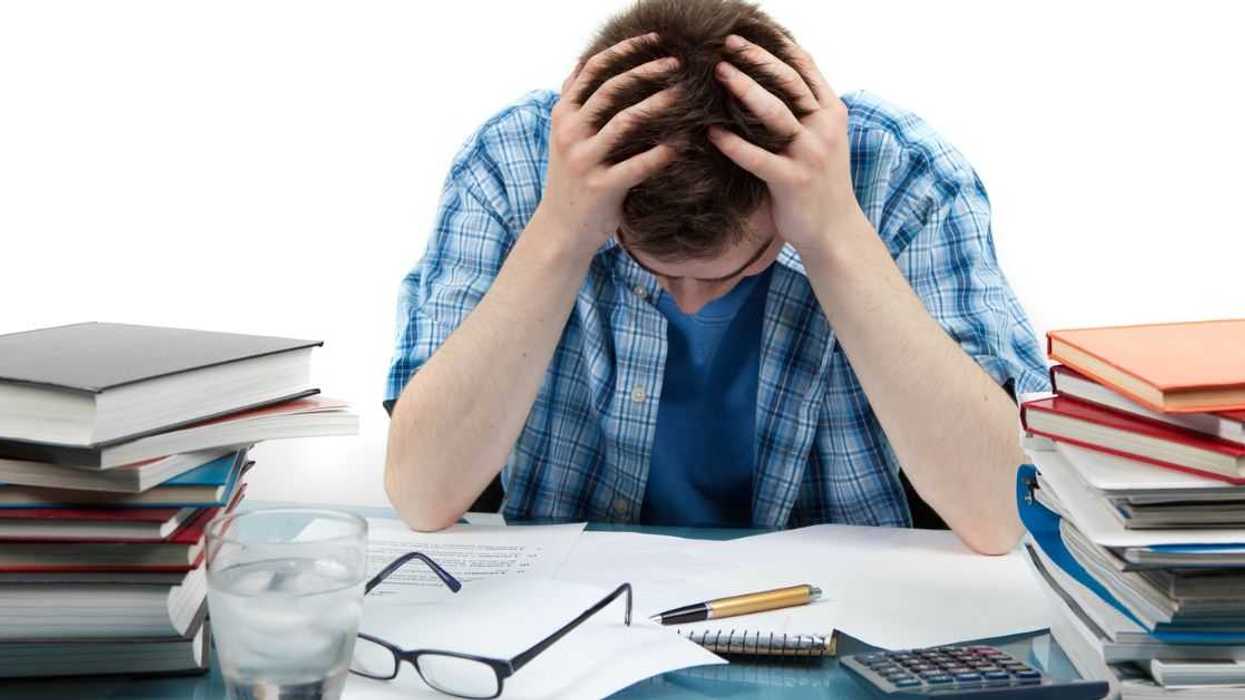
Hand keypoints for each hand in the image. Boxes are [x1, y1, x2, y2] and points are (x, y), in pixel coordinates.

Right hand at [534, 34, 680, 261]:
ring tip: (682, 95)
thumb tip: (584, 61)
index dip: (623, 50)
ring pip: (625, 121)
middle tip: (676, 62)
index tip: (653, 39)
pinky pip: (637, 165)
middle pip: (611, 89)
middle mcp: (569, 133)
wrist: (560, 229)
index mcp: (562, 115)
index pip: (592, 70)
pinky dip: (662, 153)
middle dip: (646, 70)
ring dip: (657, 104)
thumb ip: (574, 102)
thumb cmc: (571, 178)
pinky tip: (681, 144)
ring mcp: (583, 160)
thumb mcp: (564, 135)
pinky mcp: (601, 187)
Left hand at [706, 35, 864, 257]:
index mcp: (831, 113)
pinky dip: (733, 144)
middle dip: (757, 59)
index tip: (750, 32)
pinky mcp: (793, 181)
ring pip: (775, 112)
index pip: (805, 68)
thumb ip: (805, 113)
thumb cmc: (820, 183)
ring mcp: (810, 154)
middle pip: (789, 82)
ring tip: (719, 73)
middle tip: (727, 44)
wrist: (836, 231)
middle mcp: (824, 128)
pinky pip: (758, 158)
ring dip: (745, 89)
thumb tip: (768, 82)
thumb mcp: (822, 140)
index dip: (777, 46)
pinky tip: (711, 133)